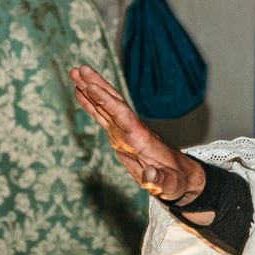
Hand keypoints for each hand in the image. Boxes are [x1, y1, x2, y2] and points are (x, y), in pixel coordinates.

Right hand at [71, 65, 205, 201]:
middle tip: (80, 69)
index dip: (106, 100)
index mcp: (141, 139)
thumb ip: (159, 180)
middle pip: (113, 103)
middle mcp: (131, 130)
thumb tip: (149, 175)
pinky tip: (79, 92)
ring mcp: (124, 132)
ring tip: (75, 72)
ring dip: (91, 89)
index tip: (91, 86)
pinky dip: (91, 104)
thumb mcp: (171, 185)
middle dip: (97, 86)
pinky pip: (102, 116)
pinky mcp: (119, 136)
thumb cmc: (176, 181)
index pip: (122, 115)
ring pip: (106, 106)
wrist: (179, 177)